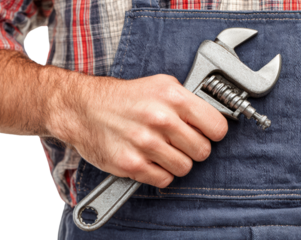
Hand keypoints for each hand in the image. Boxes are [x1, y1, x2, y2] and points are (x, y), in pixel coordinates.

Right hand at [54, 74, 227, 187]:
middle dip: (193, 149)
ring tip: (160, 151)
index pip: (217, 127)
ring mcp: (145, 143)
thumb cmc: (120, 98)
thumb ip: (186, 101)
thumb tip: (210, 119)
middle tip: (178, 142)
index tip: (205, 133)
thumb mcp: (158, 85)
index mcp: (172, 96)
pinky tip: (148, 160)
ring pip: (185, 168)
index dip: (213, 133)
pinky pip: (164, 180)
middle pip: (203, 151)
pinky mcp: (131, 164)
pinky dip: (158, 174)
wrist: (83, 108)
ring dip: (175, 163)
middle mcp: (160, 119)